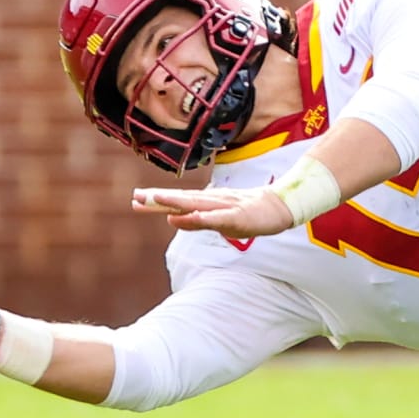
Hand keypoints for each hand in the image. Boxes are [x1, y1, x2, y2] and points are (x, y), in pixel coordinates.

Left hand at [132, 187, 294, 238]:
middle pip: (183, 200)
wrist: (282, 206)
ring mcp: (227, 207)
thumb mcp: (220, 219)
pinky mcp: (239, 215)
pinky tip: (188, 216)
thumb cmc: (252, 213)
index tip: (136, 199)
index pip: (180, 201)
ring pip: (198, 204)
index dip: (158, 200)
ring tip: (156, 200)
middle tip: (136, 198)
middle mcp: (214, 201)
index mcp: (210, 203)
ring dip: (176, 202)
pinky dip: (203, 217)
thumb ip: (197, 220)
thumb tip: (171, 219)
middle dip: (159, 199)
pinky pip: (218, 217)